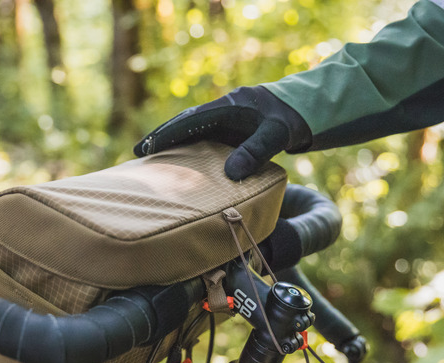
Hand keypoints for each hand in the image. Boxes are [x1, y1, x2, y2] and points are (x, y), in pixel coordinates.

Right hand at [134, 86, 310, 179]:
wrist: (305, 110)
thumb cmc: (291, 120)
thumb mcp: (277, 134)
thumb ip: (256, 152)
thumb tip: (231, 175)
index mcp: (228, 107)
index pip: (191, 120)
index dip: (169, 133)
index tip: (149, 146)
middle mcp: (221, 112)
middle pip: (184, 124)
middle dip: (161, 138)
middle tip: (137, 153)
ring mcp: (225, 122)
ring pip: (192, 133)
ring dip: (172, 146)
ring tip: (149, 162)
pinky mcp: (230, 133)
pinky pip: (204, 142)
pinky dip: (189, 152)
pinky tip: (180, 167)